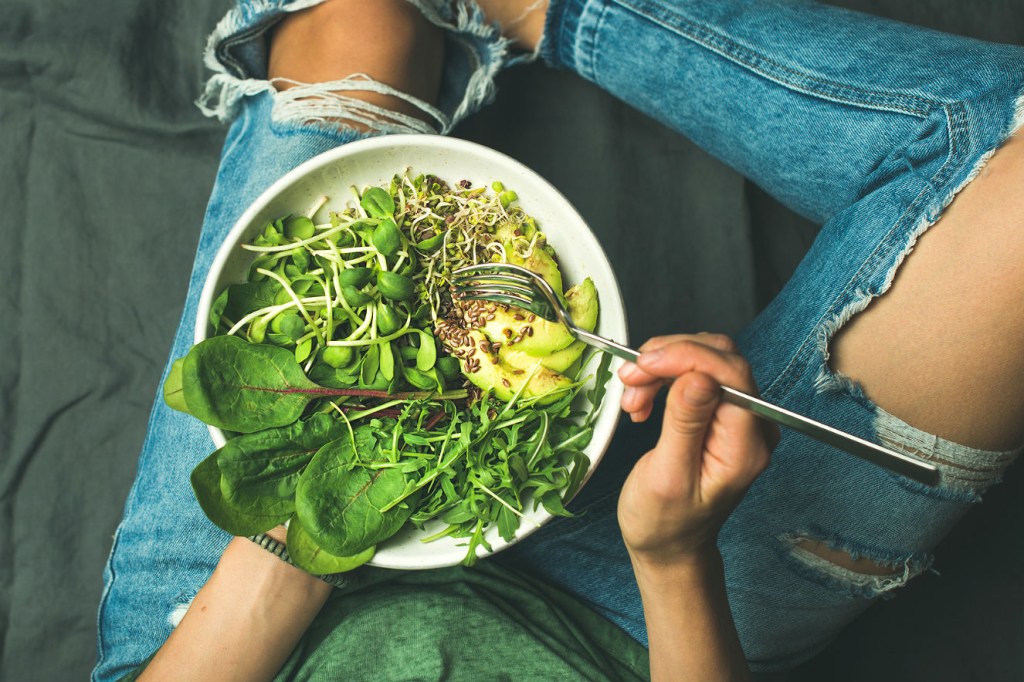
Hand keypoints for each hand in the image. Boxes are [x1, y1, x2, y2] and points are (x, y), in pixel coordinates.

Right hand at [617, 334, 774, 565]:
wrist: (668, 543)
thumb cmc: (665, 522)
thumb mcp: (668, 476)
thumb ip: (685, 424)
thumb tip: (699, 377)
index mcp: (745, 446)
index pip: (730, 374)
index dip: (686, 357)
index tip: (644, 364)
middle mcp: (752, 426)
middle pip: (719, 358)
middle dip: (668, 359)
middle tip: (630, 378)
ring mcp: (738, 418)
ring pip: (704, 361)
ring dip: (661, 368)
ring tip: (632, 397)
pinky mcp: (720, 413)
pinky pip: (695, 374)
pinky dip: (663, 377)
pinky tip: (643, 399)